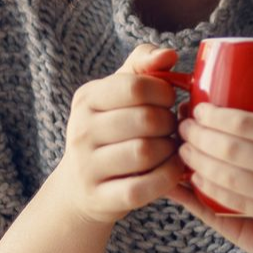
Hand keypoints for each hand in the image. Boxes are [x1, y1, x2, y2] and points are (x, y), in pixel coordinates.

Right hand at [48, 43, 185, 225]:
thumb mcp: (117, 94)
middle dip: (170, 123)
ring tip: (171, 148)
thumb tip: (170, 54)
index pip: (135, 86)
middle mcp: (81, 130)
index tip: (167, 101)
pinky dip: (167, 177)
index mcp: (87, 98)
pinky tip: (172, 170)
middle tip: (173, 128)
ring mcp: (87, 167)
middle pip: (146, 120)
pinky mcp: (101, 199)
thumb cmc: (110, 131)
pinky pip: (144, 187)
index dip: (163, 92)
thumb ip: (143, 66)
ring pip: (146, 153)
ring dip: (170, 151)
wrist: (80, 188)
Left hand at [178, 97, 252, 244]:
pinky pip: (234, 200)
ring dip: (197, 161)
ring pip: (224, 174)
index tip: (199, 109)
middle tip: (182, 126)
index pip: (242, 123)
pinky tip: (197, 177)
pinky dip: (210, 188)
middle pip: (227, 147)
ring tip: (182, 149)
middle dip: (197, 135)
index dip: (213, 116)